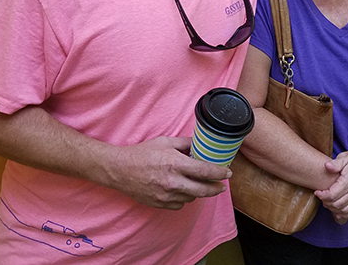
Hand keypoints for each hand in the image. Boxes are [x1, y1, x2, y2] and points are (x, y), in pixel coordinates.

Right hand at [106, 136, 231, 209]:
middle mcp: (172, 182)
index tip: (228, 173)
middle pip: (203, 190)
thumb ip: (185, 143)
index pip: (204, 171)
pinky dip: (185, 198)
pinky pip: (179, 204)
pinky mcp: (159, 204)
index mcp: (174, 164)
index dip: (219, 173)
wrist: (119, 169)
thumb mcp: (165, 142)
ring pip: (192, 198)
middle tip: (222, 185)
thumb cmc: (142, 153)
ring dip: (198, 192)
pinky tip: (184, 190)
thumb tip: (200, 144)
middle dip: (216, 188)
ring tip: (199, 183)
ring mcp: (165, 196)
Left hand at [314, 147, 347, 223]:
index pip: (332, 195)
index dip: (322, 195)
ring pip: (345, 210)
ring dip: (334, 209)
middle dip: (326, 203)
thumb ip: (335, 163)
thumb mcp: (344, 157)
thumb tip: (326, 166)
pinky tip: (340, 213)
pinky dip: (347, 215)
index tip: (317, 192)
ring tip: (328, 204)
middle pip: (337, 204)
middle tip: (322, 198)